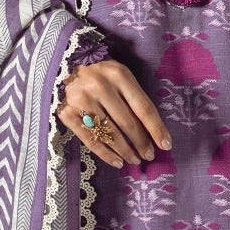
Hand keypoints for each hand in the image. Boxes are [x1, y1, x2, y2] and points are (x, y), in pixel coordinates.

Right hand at [56, 59, 171, 168]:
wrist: (63, 68)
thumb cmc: (101, 75)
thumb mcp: (120, 77)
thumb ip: (134, 97)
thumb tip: (153, 131)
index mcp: (118, 74)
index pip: (143, 107)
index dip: (156, 128)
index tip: (166, 145)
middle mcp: (100, 86)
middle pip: (127, 122)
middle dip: (141, 143)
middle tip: (149, 156)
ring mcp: (82, 100)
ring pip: (110, 133)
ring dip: (125, 151)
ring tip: (135, 160)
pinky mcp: (67, 113)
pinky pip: (91, 140)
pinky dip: (106, 154)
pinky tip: (117, 161)